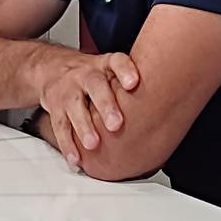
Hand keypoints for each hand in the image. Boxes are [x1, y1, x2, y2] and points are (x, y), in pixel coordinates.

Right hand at [37, 52, 139, 168]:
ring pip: (75, 108)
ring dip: (84, 127)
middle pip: (95, 87)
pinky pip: (60, 125)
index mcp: (103, 65)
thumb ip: (130, 85)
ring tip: (93, 144)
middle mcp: (85, 75)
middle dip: (105, 106)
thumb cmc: (89, 74)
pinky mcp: (55, 106)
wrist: (51, 68)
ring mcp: (68, 90)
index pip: (116, 62)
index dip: (125, 71)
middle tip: (116, 124)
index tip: (133, 82)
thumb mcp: (108, 70)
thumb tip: (170, 107)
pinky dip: (67, 144)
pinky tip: (75, 157)